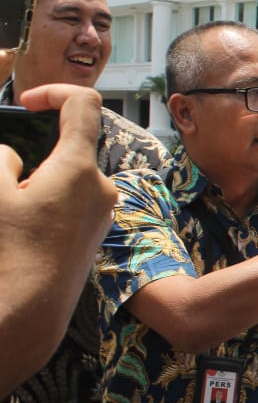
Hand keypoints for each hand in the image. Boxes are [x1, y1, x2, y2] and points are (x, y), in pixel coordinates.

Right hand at [0, 84, 116, 396]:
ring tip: (16, 210)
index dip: (55, 92)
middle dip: (37, 151)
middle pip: (72, 145)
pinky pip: (74, 199)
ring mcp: (102, 211)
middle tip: (11, 184)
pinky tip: (27, 225)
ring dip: (40, 179)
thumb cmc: (11, 253)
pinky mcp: (96, 230)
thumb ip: (0, 160)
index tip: (30, 102)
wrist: (32, 311)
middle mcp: (101, 186)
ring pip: (69, 175)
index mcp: (80, 168)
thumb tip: (10, 155)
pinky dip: (49, 198)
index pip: (84, 104)